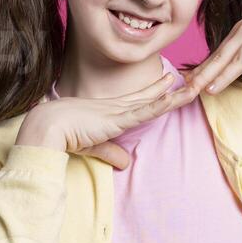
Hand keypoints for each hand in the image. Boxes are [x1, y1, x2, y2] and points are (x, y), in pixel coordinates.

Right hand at [16, 71, 200, 168]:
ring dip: (175, 96)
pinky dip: (160, 104)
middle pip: (151, 97)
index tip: (169, 82)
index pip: (138, 100)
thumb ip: (110, 152)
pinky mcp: (117, 118)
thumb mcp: (92, 146)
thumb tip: (125, 163)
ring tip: (194, 86)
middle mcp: (117, 107)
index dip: (154, 92)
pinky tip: (174, 97)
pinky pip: (144, 111)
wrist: (47, 126)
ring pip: (153, 102)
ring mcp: (118, 111)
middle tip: (191, 79)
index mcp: (109, 111)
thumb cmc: (62, 135)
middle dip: (171, 89)